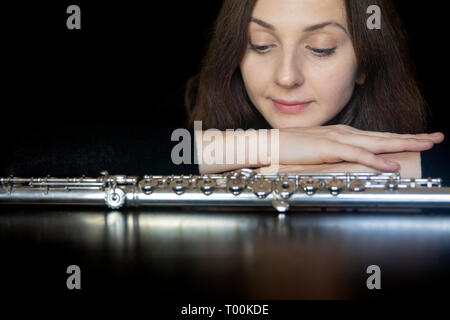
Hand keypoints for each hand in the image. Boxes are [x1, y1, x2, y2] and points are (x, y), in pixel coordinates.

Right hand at [273, 125, 443, 171]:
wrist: (269, 144)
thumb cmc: (291, 148)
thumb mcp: (318, 150)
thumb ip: (335, 154)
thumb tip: (348, 161)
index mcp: (342, 134)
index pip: (377, 136)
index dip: (400, 138)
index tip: (419, 139)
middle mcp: (344, 133)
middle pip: (384, 136)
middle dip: (412, 137)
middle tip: (436, 137)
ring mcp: (337, 138)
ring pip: (377, 142)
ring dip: (402, 144)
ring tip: (424, 145)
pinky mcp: (328, 148)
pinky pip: (357, 155)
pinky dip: (376, 160)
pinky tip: (391, 164)